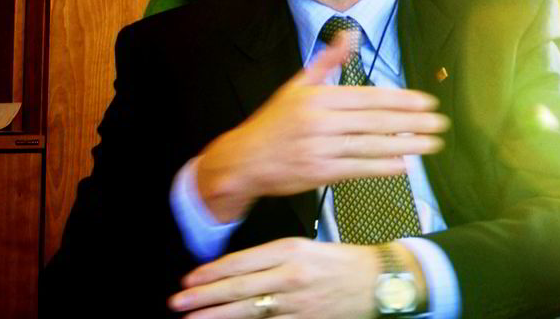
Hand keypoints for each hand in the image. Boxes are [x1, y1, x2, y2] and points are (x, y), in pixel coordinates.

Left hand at [169, 238, 406, 318]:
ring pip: (248, 309)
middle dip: (204, 296)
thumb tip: (237, 271)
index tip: (190, 279)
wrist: (381, 280)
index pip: (242, 261)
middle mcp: (292, 275)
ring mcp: (298, 302)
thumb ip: (274, 258)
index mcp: (293, 250)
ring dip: (217, 315)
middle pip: (239, 286)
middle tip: (179, 302)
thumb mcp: (309, 247)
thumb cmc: (346, 262)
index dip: (212, 271)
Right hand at [196, 29, 449, 221]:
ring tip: (430, 144)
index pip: (369, 97)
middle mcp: (321, 121)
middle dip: (411, 122)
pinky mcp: (318, 173)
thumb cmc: (274, 122)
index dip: (400, 100)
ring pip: (370, 145)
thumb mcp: (297, 86)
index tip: (426, 102)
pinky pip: (357, 169)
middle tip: (439, 122)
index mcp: (319, 97)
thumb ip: (328, 61)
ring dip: (405, 145)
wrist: (242, 160)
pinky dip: (381, 168)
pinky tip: (404, 165)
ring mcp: (319, 148)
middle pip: (375, 121)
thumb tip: (349, 35)